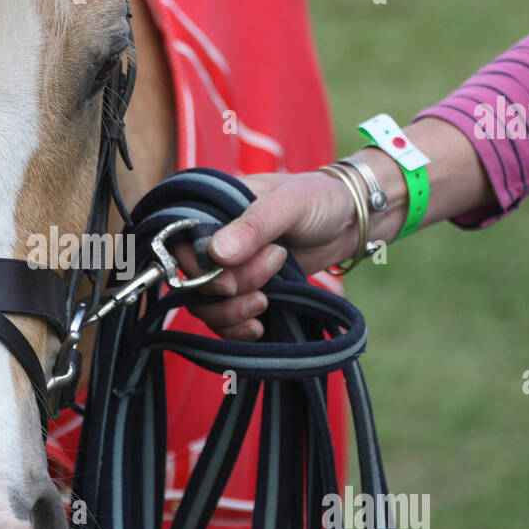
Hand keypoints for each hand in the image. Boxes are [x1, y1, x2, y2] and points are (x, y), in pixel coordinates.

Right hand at [176, 171, 358, 340]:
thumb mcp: (288, 204)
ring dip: (232, 313)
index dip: (197, 271)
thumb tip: (217, 254)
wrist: (348, 221)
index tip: (229, 284)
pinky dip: (237, 329)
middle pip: (193, 282)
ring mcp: (227, 269)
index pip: (179, 247)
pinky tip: (258, 327)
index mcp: (211, 209)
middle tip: (267, 280)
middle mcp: (212, 240)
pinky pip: (224, 320)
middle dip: (228, 292)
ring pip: (206, 305)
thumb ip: (253, 227)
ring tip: (266, 301)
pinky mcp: (244, 290)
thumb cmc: (317, 199)